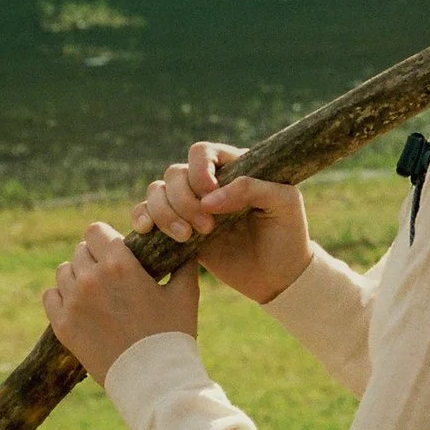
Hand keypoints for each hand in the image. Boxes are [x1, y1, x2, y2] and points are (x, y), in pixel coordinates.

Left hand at [45, 221, 198, 386]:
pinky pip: (50, 296)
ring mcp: (74, 302)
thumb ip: (183, 263)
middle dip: (94, 258)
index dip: (104, 238)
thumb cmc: (173, 333)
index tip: (113, 249)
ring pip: (63, 271)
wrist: (154, 378)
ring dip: (77, 276)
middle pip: (80, 250)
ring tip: (94, 291)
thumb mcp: (186, 292)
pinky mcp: (63, 325)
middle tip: (108, 275)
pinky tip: (78, 304)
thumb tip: (185, 245)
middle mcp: (92, 279)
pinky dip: (61, 296)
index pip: (95, 231)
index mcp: (121, 265)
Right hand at [128, 141, 312, 304]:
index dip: (199, 170)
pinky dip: (142, 218)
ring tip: (187, 237)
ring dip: (164, 212)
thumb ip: (252, 189)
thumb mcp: (285, 204)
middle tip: (208, 227)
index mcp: (235, 167)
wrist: (280, 276)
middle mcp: (209, 184)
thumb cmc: (288, 234)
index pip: (202, 152)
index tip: (212, 194)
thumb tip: (209, 199)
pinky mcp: (178, 231)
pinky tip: (148, 230)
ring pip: (157, 192)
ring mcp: (191, 207)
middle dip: (184, 200)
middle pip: (175, 174)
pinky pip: (146, 214)